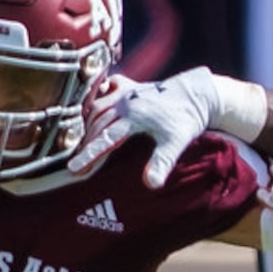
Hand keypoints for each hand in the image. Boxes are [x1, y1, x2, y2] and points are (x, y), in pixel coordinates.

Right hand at [69, 69, 218, 184]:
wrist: (198, 94)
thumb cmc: (187, 119)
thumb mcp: (176, 142)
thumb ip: (162, 163)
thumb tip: (152, 184)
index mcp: (134, 116)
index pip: (106, 138)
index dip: (89, 154)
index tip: (74, 167)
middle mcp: (126, 102)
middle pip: (97, 124)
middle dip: (85, 143)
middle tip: (75, 162)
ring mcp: (127, 92)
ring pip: (98, 108)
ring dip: (87, 125)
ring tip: (79, 142)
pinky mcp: (131, 86)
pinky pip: (106, 91)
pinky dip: (97, 100)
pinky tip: (91, 110)